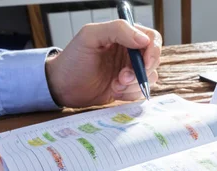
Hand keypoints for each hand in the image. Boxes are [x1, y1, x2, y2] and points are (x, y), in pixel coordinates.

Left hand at [45, 20, 161, 106]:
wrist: (62, 87)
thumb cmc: (73, 59)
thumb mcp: (90, 36)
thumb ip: (118, 29)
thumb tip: (144, 39)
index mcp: (124, 36)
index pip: (151, 38)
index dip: (152, 51)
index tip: (144, 64)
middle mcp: (129, 53)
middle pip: (154, 60)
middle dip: (140, 72)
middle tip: (122, 77)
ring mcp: (130, 71)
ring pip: (150, 78)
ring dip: (134, 84)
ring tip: (114, 85)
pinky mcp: (127, 88)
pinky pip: (140, 92)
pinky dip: (130, 94)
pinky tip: (114, 91)